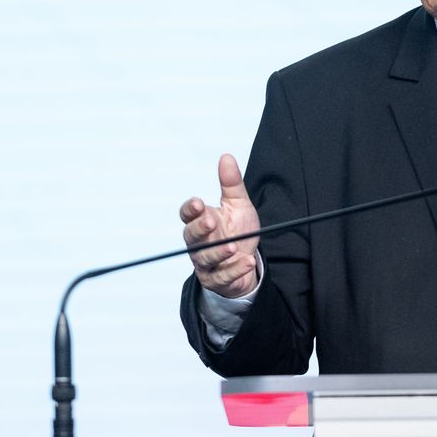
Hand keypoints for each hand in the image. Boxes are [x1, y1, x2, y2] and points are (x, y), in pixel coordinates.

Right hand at [180, 154, 260, 297]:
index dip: (190, 209)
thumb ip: (231, 184)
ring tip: (232, 246)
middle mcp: (199, 242)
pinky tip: (247, 261)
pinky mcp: (216, 279)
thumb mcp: (238, 205)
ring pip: (205, 258)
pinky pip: (222, 277)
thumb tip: (226, 157)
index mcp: (202, 221)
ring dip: (218, 252)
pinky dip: (235, 270)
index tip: (198, 203)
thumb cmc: (237, 230)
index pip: (188, 214)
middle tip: (210, 221)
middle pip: (191, 236)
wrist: (248, 260)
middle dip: (199, 228)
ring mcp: (206, 262)